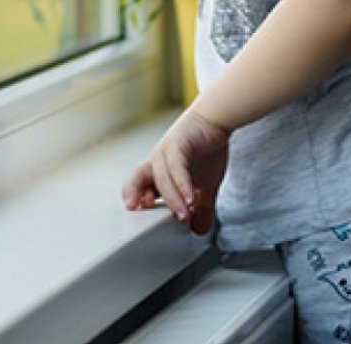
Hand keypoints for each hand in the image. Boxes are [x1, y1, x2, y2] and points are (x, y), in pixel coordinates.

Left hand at [121, 106, 229, 235]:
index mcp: (159, 171)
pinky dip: (182, 184)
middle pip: (136, 177)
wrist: (217, 121)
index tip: (140, 217)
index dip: (137, 199)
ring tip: (184, 215)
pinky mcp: (178, 143)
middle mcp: (158, 161)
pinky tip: (190, 198)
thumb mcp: (206, 185)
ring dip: (172, 199)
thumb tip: (200, 229)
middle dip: (133, 193)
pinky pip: (176, 167)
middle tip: (136, 209)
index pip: (140, 187)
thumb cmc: (206, 149)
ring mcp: (166, 151)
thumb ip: (201, 207)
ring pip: (161, 178)